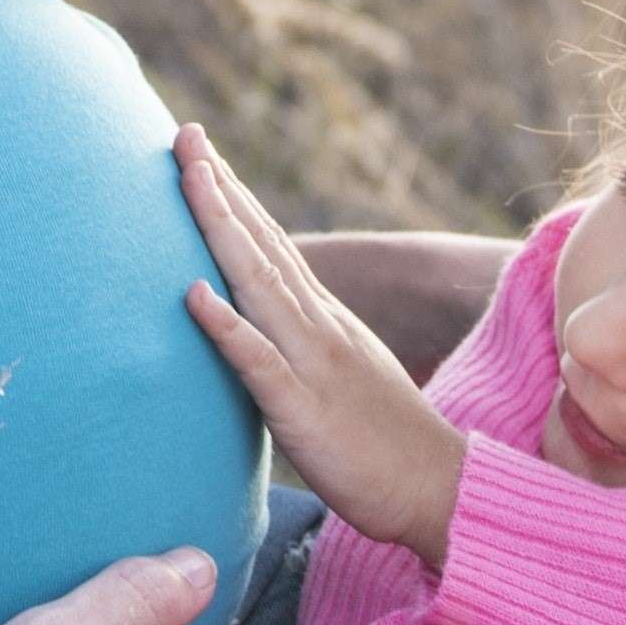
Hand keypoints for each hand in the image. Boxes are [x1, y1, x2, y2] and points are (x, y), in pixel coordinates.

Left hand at [174, 125, 467, 565]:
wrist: (443, 490)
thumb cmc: (388, 448)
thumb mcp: (342, 382)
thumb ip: (304, 351)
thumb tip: (263, 335)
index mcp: (325, 323)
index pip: (273, 248)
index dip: (235, 198)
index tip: (200, 152)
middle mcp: (320, 329)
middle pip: (262, 247)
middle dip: (220, 188)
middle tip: (182, 133)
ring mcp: (314, 365)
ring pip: (260, 284)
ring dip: (221, 229)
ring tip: (188, 177)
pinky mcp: (305, 412)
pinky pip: (260, 363)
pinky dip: (227, 326)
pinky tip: (193, 295)